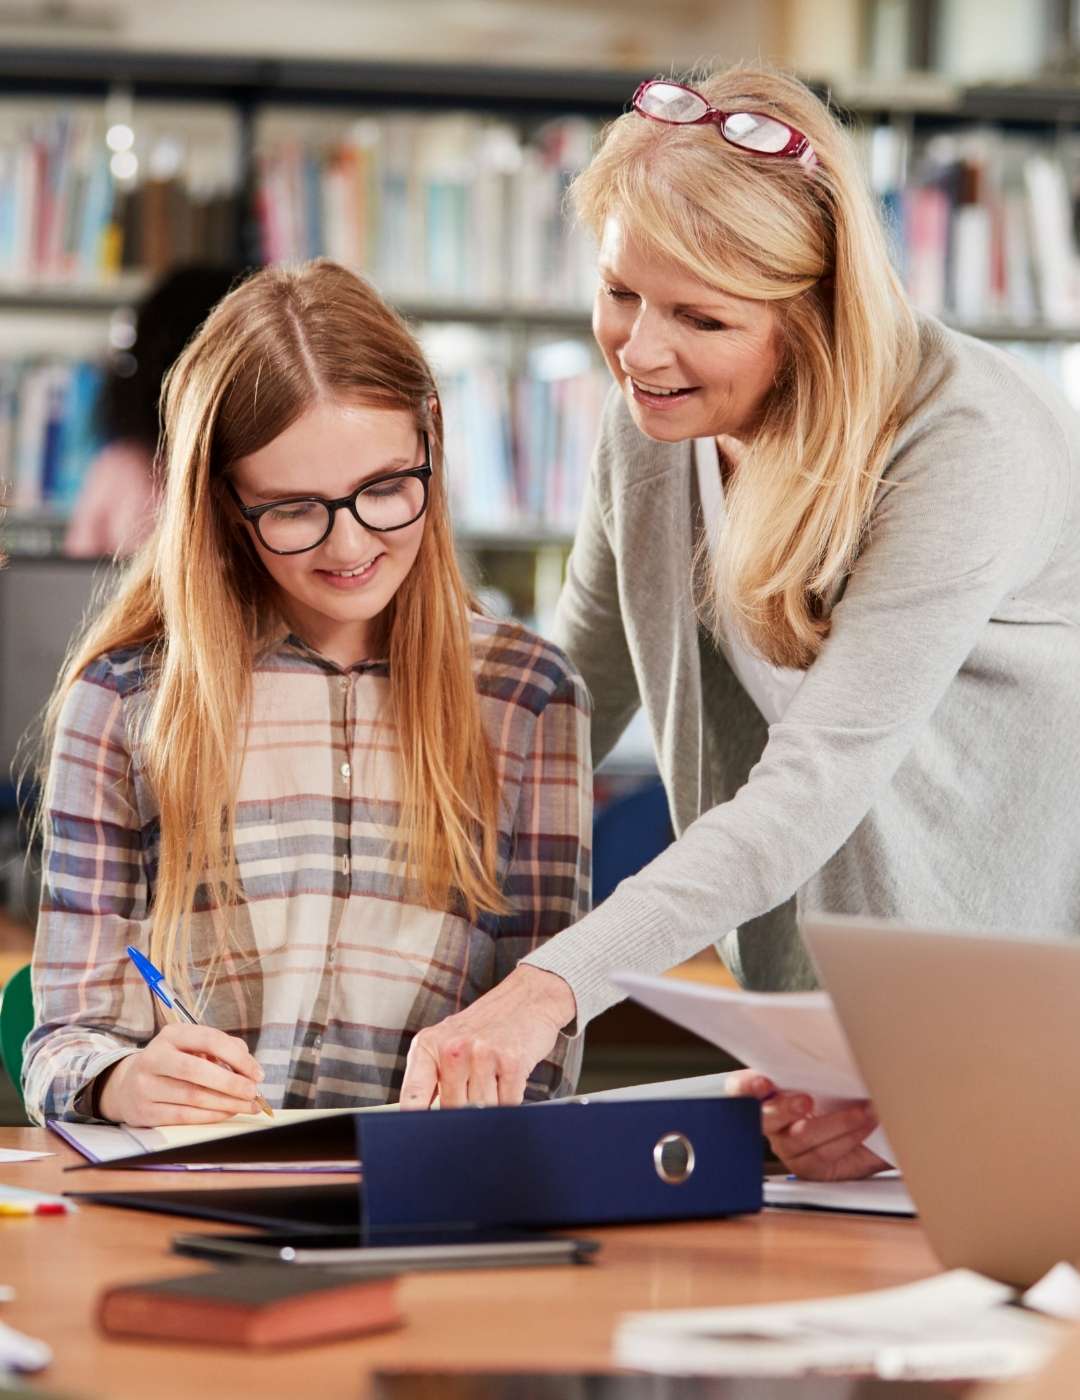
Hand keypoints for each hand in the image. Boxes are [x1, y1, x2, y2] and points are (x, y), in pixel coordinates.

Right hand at [96, 1023, 264, 1126]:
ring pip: (193, 1096)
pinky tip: (226, 1114)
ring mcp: (146, 1085)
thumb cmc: (174, 1063)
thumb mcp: (193, 1047)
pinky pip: (183, 1116)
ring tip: (248, 1106)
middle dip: (231, 1083)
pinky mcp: (144, 1111)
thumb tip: (250, 1068)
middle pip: (197, 1070)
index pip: (209, 1040)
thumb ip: (223, 1050)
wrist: (127, 1086)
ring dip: (226, 1103)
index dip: (238, 1058)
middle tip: (254, 1093)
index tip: (258, 1074)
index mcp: (171, 1035)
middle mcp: (155, 1057)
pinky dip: (210, 1116)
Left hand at [398, 965, 575, 1108]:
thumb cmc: (486, 1025)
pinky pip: (507, 1104)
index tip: (418, 1139)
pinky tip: (509, 1080)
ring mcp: (482, 1054)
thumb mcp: (448, 1041)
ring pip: (481, 1111)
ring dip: (490, 1106)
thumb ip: (433, 1077)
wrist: (528, 998)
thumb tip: (423, 1122)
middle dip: (463, 1113)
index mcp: (428, 1045)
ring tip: (494, 1081)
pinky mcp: (511, 1061)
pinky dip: (510, 1100)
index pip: (412, 1097)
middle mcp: (452, 1048)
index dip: (413, 1124)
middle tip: (474, 1097)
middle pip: (451, 1110)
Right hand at [726, 1070, 889, 1180]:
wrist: (874, 1128)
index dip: (746, 1086)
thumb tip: (822, 1049)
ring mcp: (789, 1147)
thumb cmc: (845, 1094)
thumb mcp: (828, 1075)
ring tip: (863, 1109)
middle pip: (767, 1117)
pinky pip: (824, 1153)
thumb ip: (814, 1067)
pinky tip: (865, 1122)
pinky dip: (849, 1135)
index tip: (762, 1083)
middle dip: (785, 1108)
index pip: (740, 1088)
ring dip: (837, 1121)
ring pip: (802, 1136)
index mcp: (767, 1091)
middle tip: (806, 1100)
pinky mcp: (808, 1167)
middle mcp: (773, 1121)